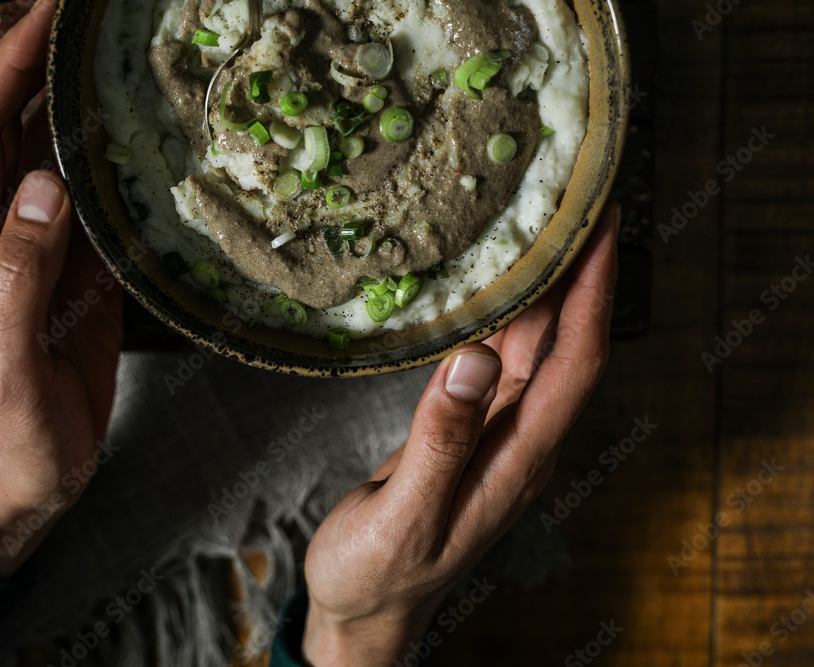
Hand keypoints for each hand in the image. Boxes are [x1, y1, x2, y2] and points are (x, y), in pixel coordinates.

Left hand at [0, 0, 123, 577]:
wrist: (26, 481)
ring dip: (84, 112)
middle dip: (41, 69)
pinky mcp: (85, 282)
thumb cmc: (5, 433)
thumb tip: (45, 185)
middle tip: (90, 28)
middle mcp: (8, 237)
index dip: (5, 70)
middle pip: (17, 132)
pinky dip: (120, 174)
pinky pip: (100, 213)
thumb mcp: (5, 360)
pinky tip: (149, 149)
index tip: (43, 19)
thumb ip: (19, 272)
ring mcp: (48, 256)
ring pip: (61, 165)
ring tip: (125, 68)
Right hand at [302, 202, 620, 664]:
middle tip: (581, 201)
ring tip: (548, 225)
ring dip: (551, 289)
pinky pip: (502, 363)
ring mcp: (496, 436)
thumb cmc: (378, 574)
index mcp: (516, 462)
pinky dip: (508, 317)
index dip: (596, 295)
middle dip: (585, 274)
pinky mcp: (469, 431)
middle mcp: (519, 442)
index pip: (575, 366)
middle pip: (568, 347)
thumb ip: (438, 444)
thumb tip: (472, 359)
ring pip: (537, 351)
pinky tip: (498, 286)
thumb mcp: (404, 519)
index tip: (607, 228)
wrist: (363, 609)